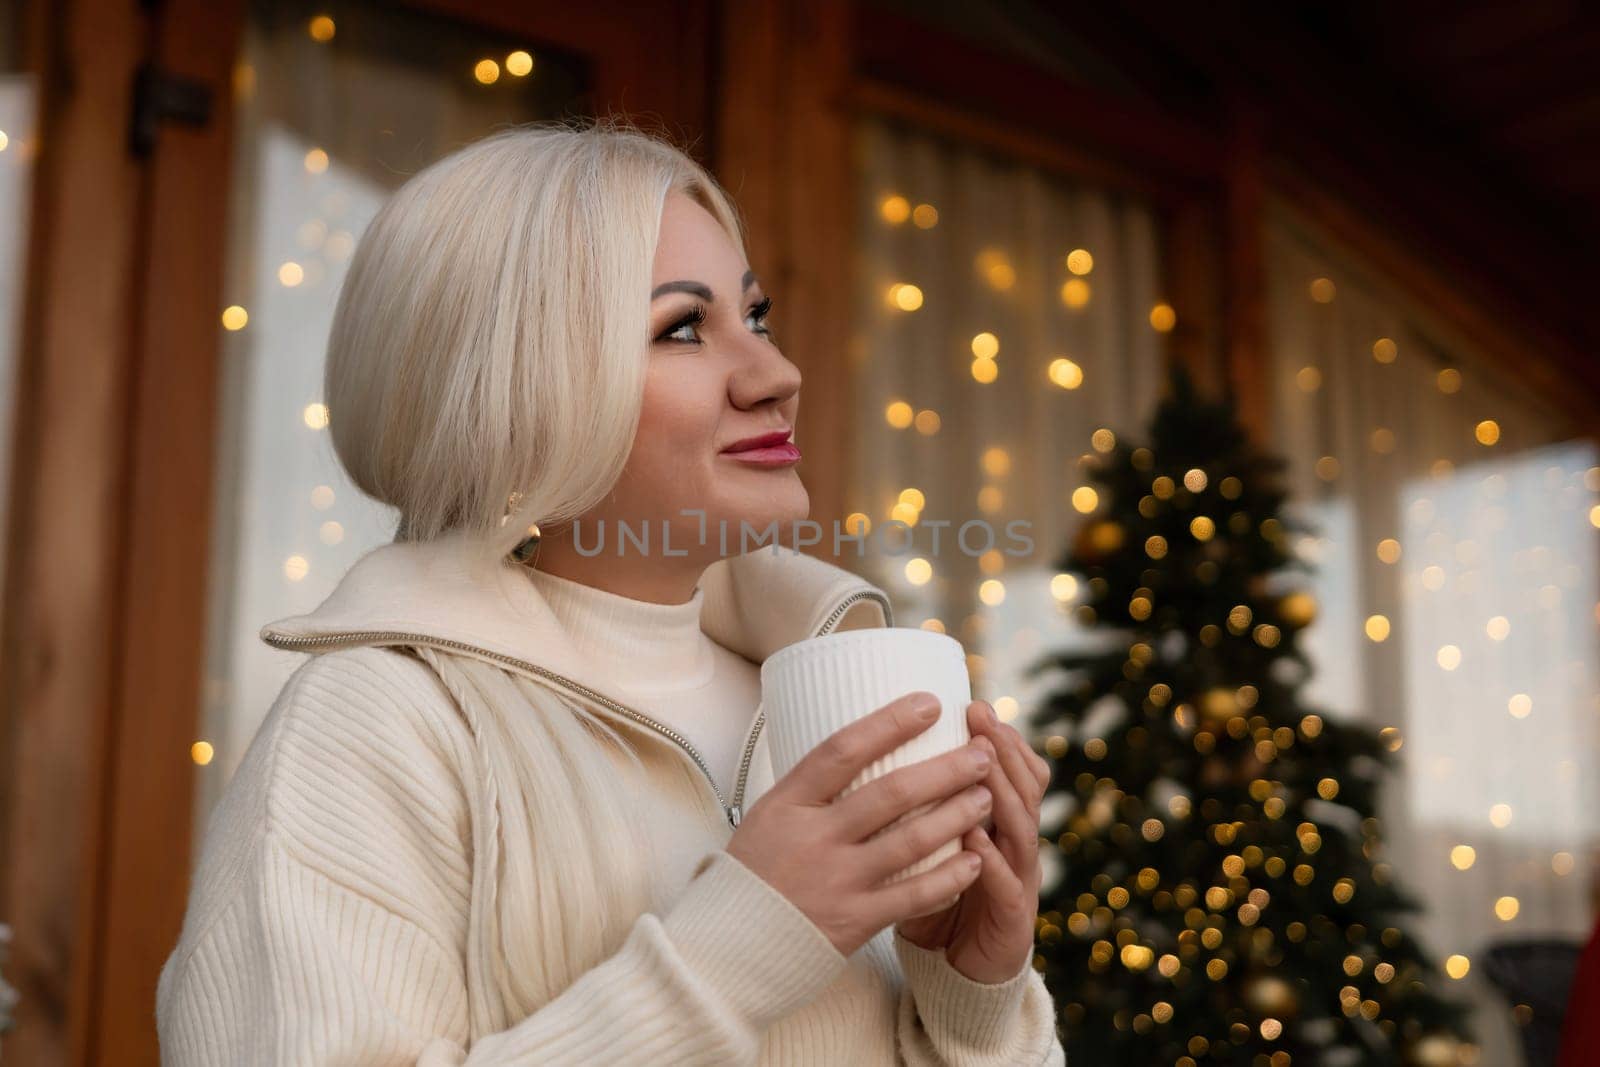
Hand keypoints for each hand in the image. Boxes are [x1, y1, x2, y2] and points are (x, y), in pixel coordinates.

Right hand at [726, 691, 996, 957]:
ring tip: (986, 798)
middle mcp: (813, 837)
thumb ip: (810, 790)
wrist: (726, 949)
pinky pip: (914, 895)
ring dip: (957, 815)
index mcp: (787, 803)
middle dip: (945, 769)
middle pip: (891, 792)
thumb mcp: (767, 818)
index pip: (843, 749)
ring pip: (912, 840)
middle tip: (982, 752)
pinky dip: (949, 877)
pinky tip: (974, 860)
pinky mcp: (853, 921)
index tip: (930, 703)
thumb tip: (860, 746)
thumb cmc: (752, 875)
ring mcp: (835, 880)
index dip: (890, 722)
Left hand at [894, 700, 1050, 983]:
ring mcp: (1020, 883)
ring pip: (1021, 830)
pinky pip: (1005, 887)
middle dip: (1003, 751)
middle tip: (982, 720)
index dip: (999, 738)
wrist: (967, 975)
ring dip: (1003, 794)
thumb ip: (918, 810)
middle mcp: (1016, 846)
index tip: (972, 705)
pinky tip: (976, 841)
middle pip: (1024, 789)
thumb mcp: (931, 848)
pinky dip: (992, 861)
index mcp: (1000, 824)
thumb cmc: (942, 902)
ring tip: (983, 763)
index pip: (1013, 771)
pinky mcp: (1013, 922)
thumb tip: (872, 759)